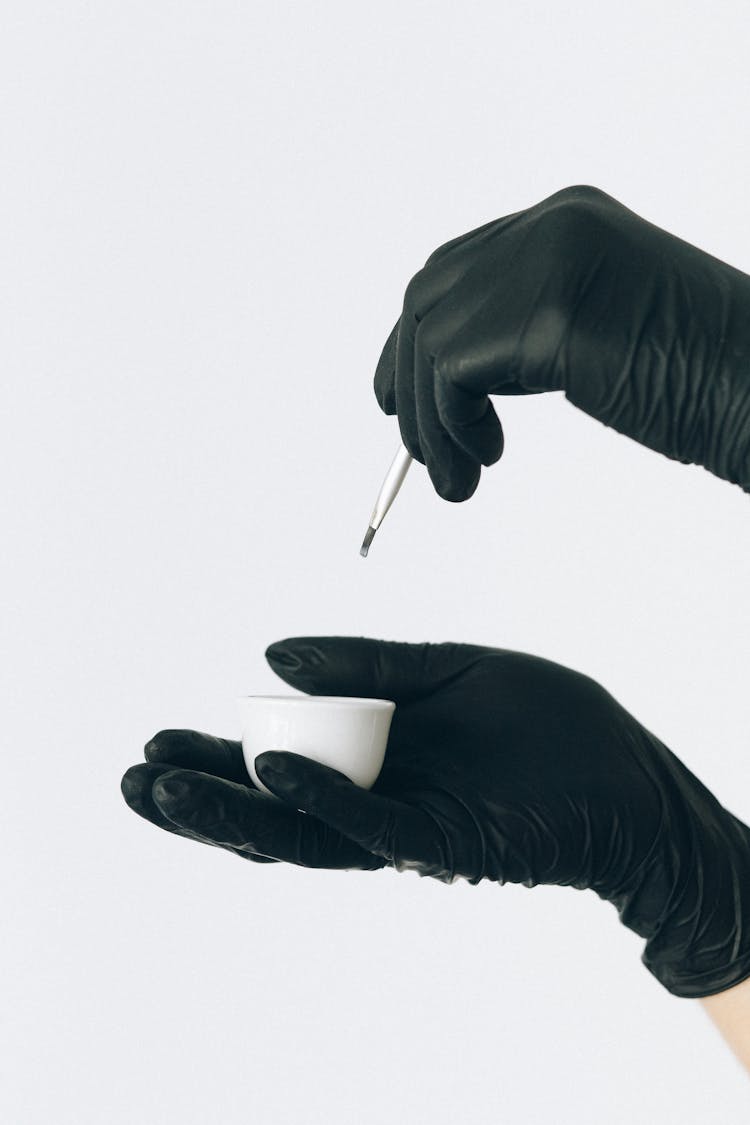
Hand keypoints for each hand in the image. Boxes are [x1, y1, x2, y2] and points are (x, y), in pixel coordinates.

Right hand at [121, 636, 749, 997]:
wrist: (629, 772)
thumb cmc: (543, 722)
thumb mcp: (447, 668)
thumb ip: (367, 664)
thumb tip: (274, 655)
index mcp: (373, 759)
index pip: (280, 765)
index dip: (221, 756)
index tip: (165, 738)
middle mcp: (377, 798)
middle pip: (273, 807)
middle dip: (202, 796)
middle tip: (135, 776)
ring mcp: (406, 825)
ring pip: (303, 830)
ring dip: (233, 813)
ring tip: (163, 791)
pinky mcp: (445, 844)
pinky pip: (369, 826)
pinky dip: (318, 801)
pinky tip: (271, 774)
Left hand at [374, 185, 749, 498]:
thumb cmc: (698, 383)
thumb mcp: (594, 337)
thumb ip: (525, 329)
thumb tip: (453, 370)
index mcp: (568, 222)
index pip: (458, 268)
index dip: (419, 337)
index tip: (404, 401)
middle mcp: (552, 225)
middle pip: (429, 294)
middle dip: (410, 381)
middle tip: (422, 454)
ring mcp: (550, 258)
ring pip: (429, 337)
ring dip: (431, 423)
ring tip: (458, 481)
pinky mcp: (550, 309)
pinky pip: (449, 368)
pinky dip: (451, 423)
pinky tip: (487, 459)